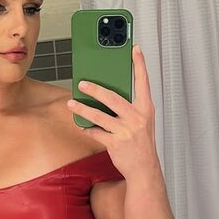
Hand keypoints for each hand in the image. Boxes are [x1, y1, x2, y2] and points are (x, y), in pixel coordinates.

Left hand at [67, 44, 158, 178]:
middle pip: (113, 98)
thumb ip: (130, 108)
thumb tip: (108, 95)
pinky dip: (89, 129)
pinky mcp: (116, 143)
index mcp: (146, 109)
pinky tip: (84, 126)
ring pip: (99, 116)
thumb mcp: (142, 122)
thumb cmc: (141, 144)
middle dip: (95, 89)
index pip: (143, 82)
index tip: (134, 49)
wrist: (145, 169)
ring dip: (83, 109)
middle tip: (82, 83)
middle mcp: (137, 118)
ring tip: (72, 104)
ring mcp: (126, 131)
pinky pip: (96, 132)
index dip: (139, 64)